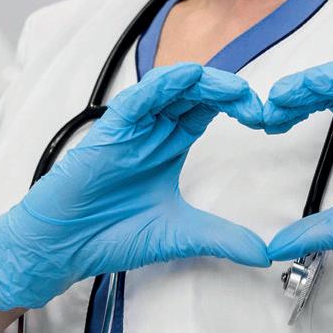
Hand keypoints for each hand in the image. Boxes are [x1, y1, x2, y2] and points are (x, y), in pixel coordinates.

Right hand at [0, 62, 269, 311]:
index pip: (210, 108)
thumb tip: (264, 253)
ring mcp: (133, 125)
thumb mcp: (181, 235)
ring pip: (172, 85)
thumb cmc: (110, 234)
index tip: (270, 121)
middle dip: (232, 92)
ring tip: (237, 93)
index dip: (241, 106)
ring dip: (207, 82)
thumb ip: (223, 239)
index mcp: (169, 144)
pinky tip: (188, 79)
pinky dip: (165, 84)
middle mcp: (153, 128)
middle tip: (261, 109)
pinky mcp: (111, 129)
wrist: (63, 247)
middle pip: (198, 91)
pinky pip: (140, 96)